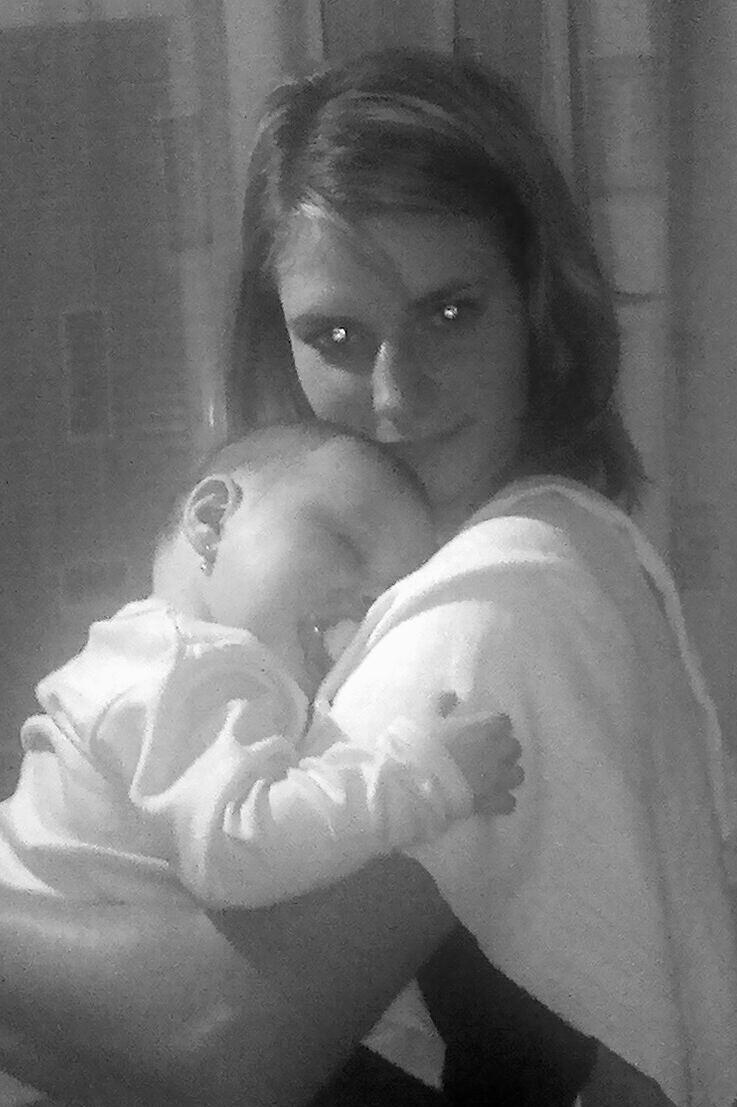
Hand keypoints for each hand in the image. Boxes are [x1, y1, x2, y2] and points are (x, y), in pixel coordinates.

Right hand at [434, 692, 522, 815]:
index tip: (484, 728)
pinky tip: (492, 799)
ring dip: (508, 774)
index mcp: (485, 728)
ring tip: (493, 777)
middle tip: (488, 753)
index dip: (494, 725)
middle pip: (514, 747)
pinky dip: (503, 800)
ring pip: (518, 775)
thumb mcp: (428, 716)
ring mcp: (499, 779)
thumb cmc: (423, 744)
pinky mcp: (493, 802)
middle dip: (504, 749)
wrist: (418, 782)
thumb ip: (443, 704)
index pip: (503, 721)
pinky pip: (509, 802)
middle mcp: (499, 752)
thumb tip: (452, 695)